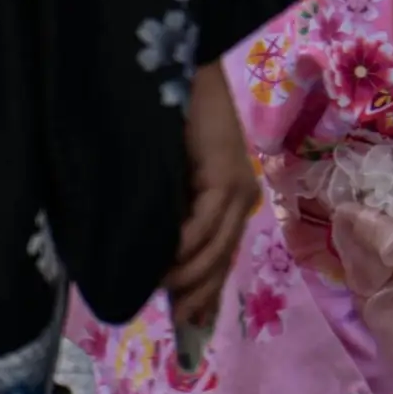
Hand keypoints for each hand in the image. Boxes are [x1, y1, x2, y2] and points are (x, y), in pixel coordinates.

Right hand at [163, 60, 257, 329]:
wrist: (180, 72)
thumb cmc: (167, 117)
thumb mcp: (168, 174)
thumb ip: (168, 208)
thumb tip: (151, 248)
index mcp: (230, 198)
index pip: (221, 254)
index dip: (206, 289)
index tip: (189, 318)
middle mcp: (241, 197)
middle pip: (222, 258)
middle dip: (200, 292)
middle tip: (178, 320)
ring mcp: (236, 188)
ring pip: (215, 247)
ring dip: (188, 275)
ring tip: (161, 293)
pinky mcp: (224, 177)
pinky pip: (205, 223)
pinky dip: (186, 245)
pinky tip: (167, 260)